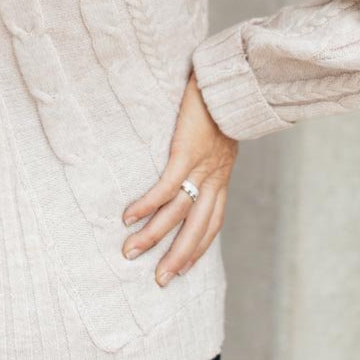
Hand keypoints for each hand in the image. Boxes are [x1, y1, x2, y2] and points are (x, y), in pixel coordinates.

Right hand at [121, 72, 237, 285]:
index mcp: (222, 176)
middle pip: (197, 229)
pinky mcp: (188, 151)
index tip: (183, 270)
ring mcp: (202, 167)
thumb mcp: (219, 135)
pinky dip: (147, 204)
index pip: (213, 223)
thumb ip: (207, 151)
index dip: (198, 249)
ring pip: (177, 212)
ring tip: (130, 251)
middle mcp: (215, 178)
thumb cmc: (220, 102)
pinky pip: (166, 186)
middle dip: (177, 257)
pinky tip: (128, 217)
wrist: (231, 79)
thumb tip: (192, 157)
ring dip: (152, 235)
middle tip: (158, 281)